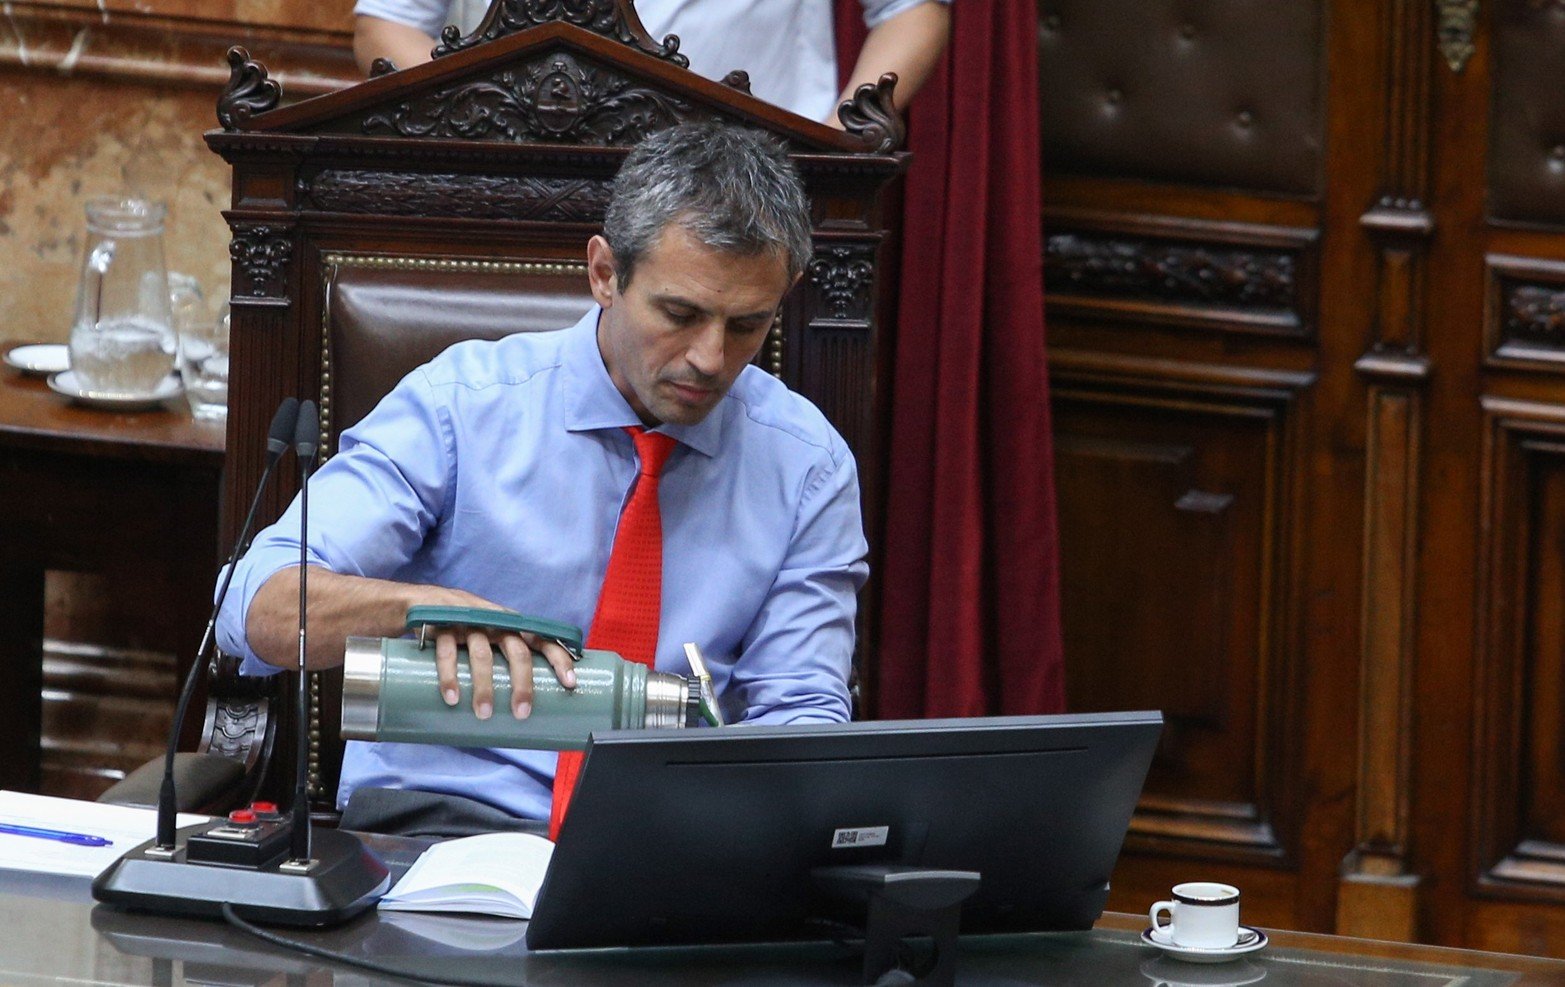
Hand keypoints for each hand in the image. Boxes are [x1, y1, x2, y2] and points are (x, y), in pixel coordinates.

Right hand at [416, 587, 578, 719]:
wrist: (416, 601)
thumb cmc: (462, 629)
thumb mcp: (487, 637)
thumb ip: (503, 660)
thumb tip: (522, 703)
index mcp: (511, 625)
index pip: (543, 639)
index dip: (559, 659)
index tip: (571, 684)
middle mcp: (495, 621)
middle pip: (517, 651)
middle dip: (522, 684)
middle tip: (521, 713)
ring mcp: (469, 622)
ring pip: (483, 655)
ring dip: (484, 687)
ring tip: (483, 714)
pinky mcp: (441, 625)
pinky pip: (447, 652)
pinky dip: (450, 676)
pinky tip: (452, 697)